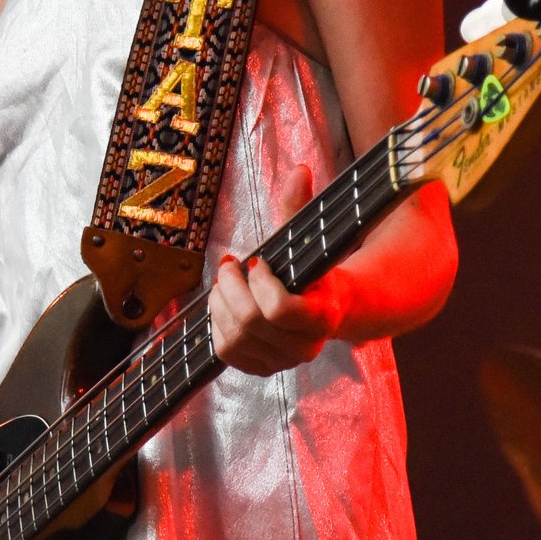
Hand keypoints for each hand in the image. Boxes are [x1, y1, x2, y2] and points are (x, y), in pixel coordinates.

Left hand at [208, 168, 348, 375]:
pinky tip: (223, 304)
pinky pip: (225, 352)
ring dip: (220, 304)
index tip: (258, 261)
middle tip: (229, 265)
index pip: (280, 309)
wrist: (324, 309)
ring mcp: (281, 362)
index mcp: (323, 317)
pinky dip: (216, 324)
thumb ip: (299, 208)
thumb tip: (299, 170)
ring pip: (233, 338)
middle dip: (231, 287)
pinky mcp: (260, 369)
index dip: (260, 283)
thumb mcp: (305, 240)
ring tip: (224, 283)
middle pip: (250, 322)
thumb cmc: (311, 271)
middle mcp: (305, 347)